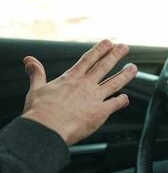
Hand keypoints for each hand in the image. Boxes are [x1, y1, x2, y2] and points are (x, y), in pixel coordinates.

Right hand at [21, 39, 136, 144]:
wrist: (47, 130)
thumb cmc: (40, 113)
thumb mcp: (36, 89)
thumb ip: (36, 73)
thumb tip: (29, 60)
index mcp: (71, 79)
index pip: (89, 59)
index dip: (100, 49)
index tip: (109, 42)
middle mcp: (86, 85)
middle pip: (104, 66)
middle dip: (116, 55)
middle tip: (125, 47)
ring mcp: (95, 98)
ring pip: (115, 82)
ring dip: (126, 74)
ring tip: (133, 68)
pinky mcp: (101, 112)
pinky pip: (116, 104)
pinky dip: (122, 101)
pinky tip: (126, 98)